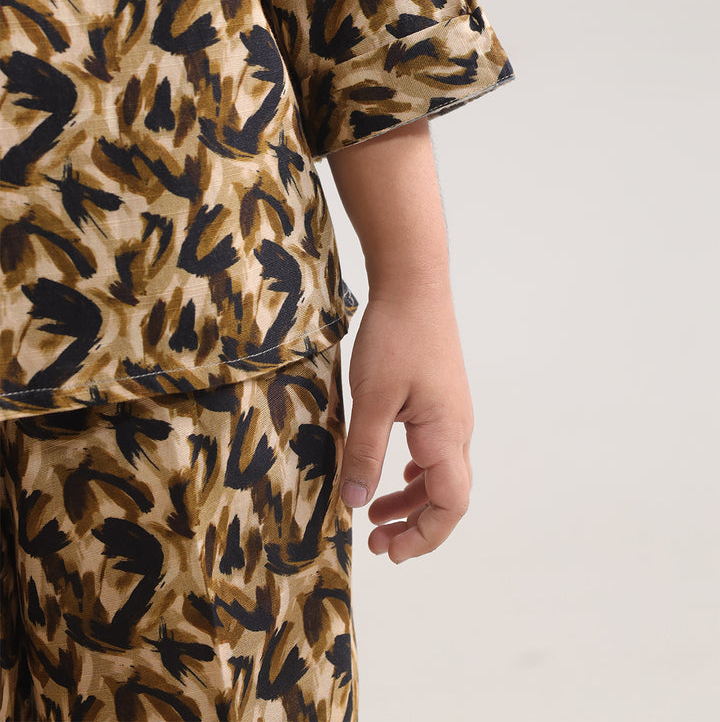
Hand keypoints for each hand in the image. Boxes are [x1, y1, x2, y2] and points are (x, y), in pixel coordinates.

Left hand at [338, 283, 473, 563]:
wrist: (414, 283)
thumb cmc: (396, 336)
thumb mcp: (372, 398)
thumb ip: (365, 453)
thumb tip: (357, 505)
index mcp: (446, 434)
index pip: (450, 505)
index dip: (424, 537)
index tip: (389, 551)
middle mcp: (457, 429)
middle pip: (448, 496)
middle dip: (414, 525)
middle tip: (376, 543)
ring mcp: (450, 413)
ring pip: (439, 473)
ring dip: (410, 500)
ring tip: (375, 515)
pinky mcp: (439, 398)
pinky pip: (433, 450)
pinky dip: (413, 473)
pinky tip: (391, 474)